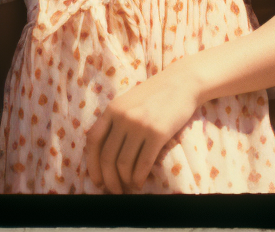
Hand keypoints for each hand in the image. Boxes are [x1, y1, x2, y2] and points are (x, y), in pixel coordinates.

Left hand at [84, 69, 199, 193]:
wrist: (182, 82)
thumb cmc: (155, 95)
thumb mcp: (129, 102)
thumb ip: (116, 120)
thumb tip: (105, 153)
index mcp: (112, 108)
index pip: (93, 140)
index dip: (92, 164)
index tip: (96, 180)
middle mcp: (123, 116)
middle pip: (107, 157)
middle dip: (109, 179)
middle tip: (114, 191)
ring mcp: (140, 125)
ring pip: (123, 164)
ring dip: (124, 181)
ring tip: (129, 186)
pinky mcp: (157, 133)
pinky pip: (142, 164)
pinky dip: (138, 178)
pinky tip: (140, 183)